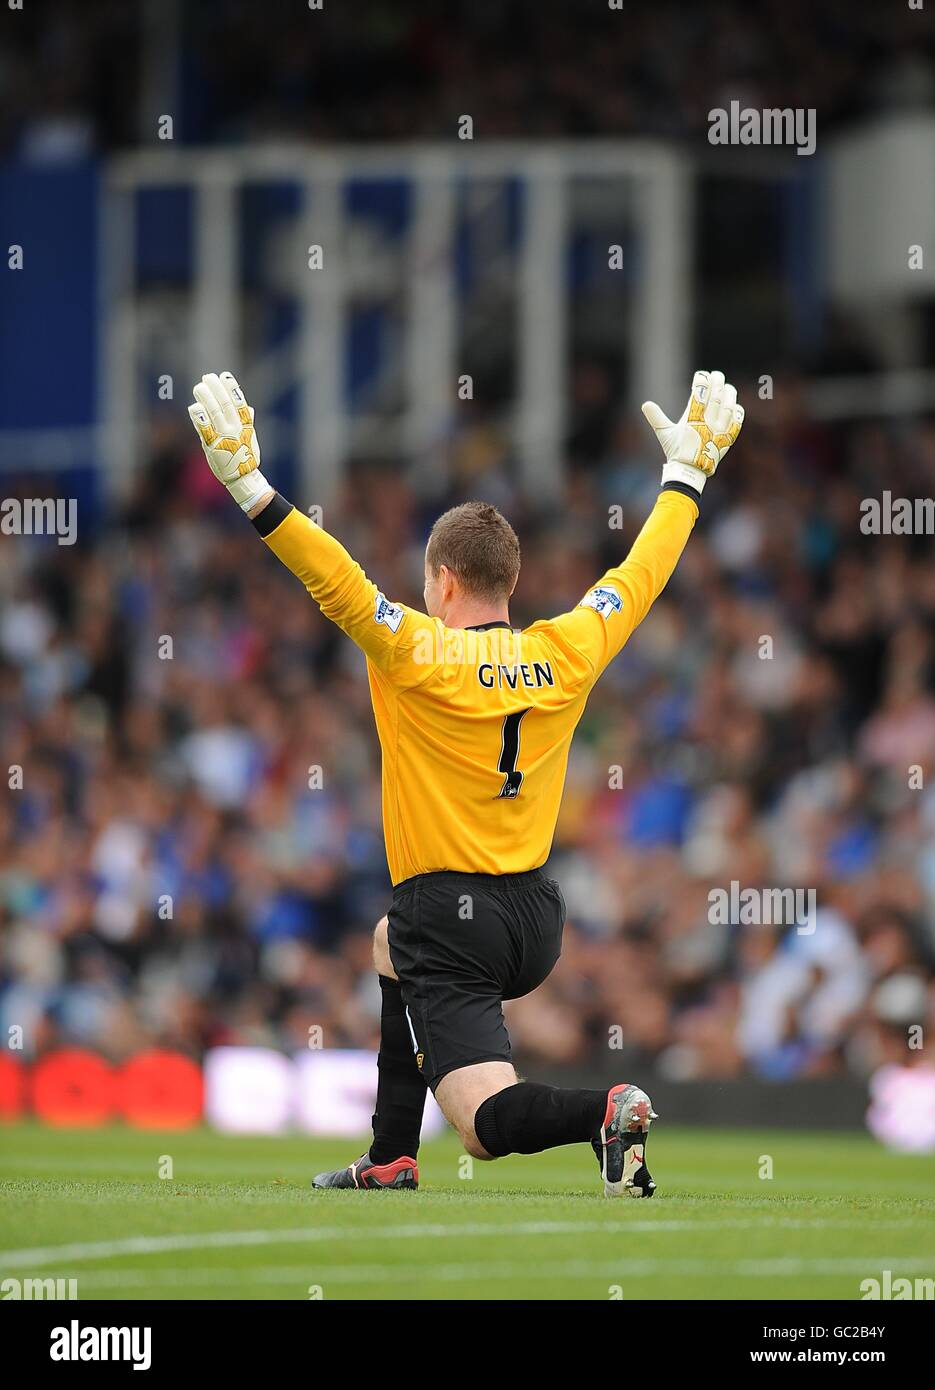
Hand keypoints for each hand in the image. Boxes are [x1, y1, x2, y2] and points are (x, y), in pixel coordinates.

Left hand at [188, 371, 270, 511]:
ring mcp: (224, 437)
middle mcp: (235, 429)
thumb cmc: (244, 457)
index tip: (225, 375)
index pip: (239, 402)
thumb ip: (247, 422)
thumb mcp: (250, 439)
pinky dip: (199, 417)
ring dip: (206, 398)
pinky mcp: (212, 446)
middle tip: (207, 377)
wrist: (242, 479)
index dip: (232, 388)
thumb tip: (249, 408)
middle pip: (225, 404)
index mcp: (246, 426)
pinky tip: (194, 406)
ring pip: (214, 413)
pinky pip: (204, 429)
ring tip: (200, 387)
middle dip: (216, 389)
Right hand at [641, 369, 742, 492]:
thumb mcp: (664, 434)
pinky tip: (734, 405)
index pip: (699, 393)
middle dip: (717, 382)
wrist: (690, 471)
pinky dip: (737, 410)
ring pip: (728, 406)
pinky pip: (737, 420)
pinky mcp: (728, 438)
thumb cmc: (676, 450)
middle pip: (715, 396)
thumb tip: (645, 404)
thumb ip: (656, 417)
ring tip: (727, 387)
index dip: (701, 380)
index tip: (701, 375)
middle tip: (716, 375)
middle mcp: (707, 423)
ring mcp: (719, 430)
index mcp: (691, 419)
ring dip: (729, 393)